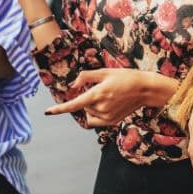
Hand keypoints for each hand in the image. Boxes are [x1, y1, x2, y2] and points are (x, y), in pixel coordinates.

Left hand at [44, 69, 168, 126]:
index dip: (59, 109)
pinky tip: (107, 106)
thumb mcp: (104, 72)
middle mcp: (101, 107)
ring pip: (89, 113)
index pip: (74, 104)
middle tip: (102, 89)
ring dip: (92, 106)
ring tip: (108, 97)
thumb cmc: (125, 77)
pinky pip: (95, 121)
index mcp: (97, 94)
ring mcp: (107, 116)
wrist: (144, 89)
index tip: (48, 112)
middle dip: (87, 98)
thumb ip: (86, 77)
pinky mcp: (112, 122)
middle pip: (83, 106)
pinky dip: (95, 114)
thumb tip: (73, 86)